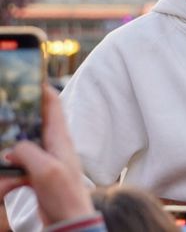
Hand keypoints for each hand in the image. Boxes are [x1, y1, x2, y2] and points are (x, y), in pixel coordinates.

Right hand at [6, 84, 94, 225]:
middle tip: (5, 118)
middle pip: (32, 125)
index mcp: (60, 138)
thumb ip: (29, 152)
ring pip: (20, 151)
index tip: (31, 78)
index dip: (43, 90)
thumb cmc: (64, 194)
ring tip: (5, 176)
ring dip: (9, 161)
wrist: (70, 221)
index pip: (53, 105)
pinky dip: (9, 179)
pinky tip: (6, 189)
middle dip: (16, 125)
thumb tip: (14, 147)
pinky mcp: (37, 176)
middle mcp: (53, 145)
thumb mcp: (46, 170)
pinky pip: (17, 171)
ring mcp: (45, 161)